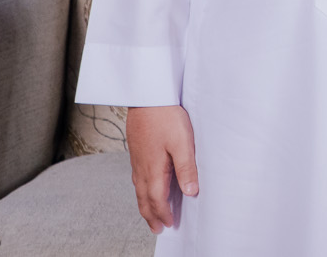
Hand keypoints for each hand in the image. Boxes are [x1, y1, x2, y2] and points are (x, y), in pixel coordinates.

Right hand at [127, 104, 198, 233]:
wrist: (147, 97)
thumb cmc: (166, 117)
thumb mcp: (182, 142)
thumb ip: (186, 168)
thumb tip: (190, 192)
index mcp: (154, 169)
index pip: (157, 200)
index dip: (164, 214)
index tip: (170, 225)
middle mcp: (142, 168)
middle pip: (144, 199)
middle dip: (151, 216)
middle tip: (157, 229)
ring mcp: (137, 160)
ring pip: (139, 189)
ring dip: (145, 204)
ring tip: (151, 214)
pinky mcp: (136, 151)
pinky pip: (137, 178)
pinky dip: (142, 190)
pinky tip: (146, 187)